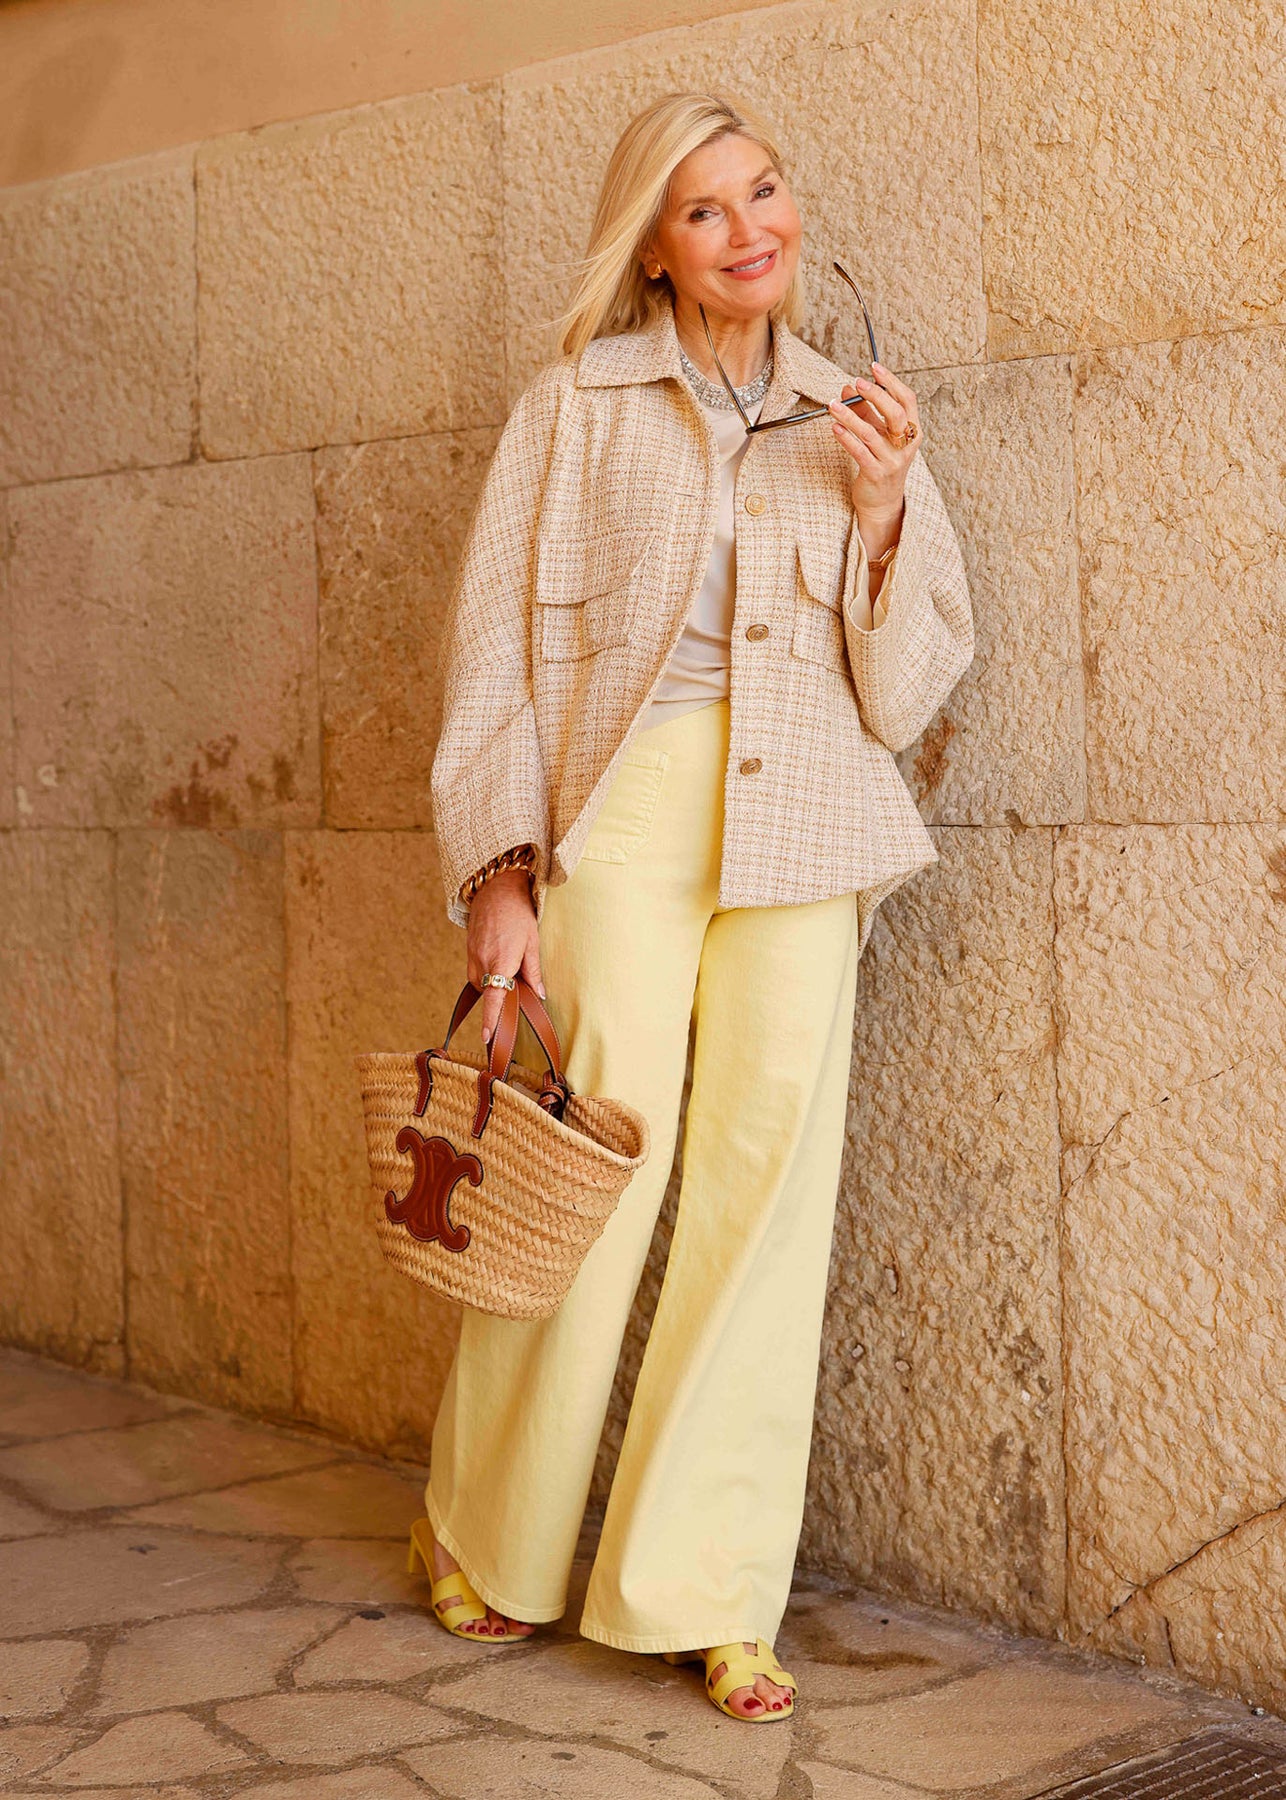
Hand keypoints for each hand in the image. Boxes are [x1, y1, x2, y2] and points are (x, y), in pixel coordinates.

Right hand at [465, 869, 543, 1043]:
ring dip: (494, 982)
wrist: (496, 889)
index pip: (494, 998)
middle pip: (489, 992)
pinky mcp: (468, 951)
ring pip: (481, 983)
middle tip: (519, 982)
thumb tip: (538, 994)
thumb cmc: (518, 914)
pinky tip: (499, 956)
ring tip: (510, 961)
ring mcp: (472, 956)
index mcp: (501, 962)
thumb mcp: (533, 942)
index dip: (491, 1019)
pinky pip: (476, 971)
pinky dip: (487, 972)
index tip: (487, 1037)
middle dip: (502, 994)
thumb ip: (533, 971)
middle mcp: (482, 962)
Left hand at [827, 361, 920, 547]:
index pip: (907, 400)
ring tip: (833, 405)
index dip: (891, 382)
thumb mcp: (877, 434)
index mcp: (911, 431)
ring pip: (871, 433)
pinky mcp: (876, 474)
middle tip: (857, 383)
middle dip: (876, 395)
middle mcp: (905, 445)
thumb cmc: (880, 462)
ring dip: (850, 416)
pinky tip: (835, 427)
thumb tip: (848, 387)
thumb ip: (864, 411)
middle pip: (895, 414)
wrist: (882, 502)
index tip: (874, 367)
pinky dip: (846, 438)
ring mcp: (892, 461)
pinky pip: (860, 453)